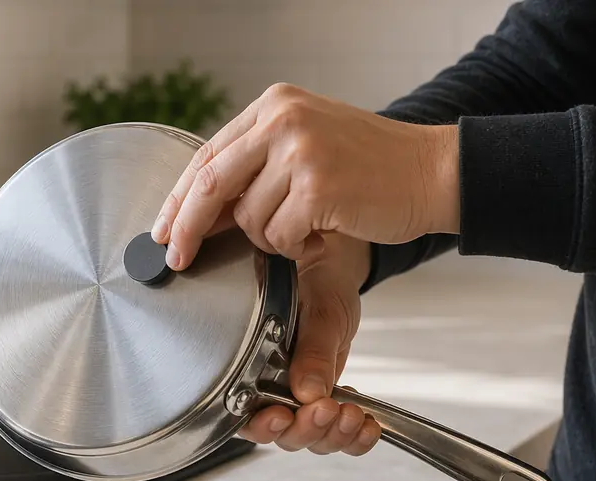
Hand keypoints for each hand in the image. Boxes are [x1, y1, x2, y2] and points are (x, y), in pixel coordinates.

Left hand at [151, 83, 458, 269]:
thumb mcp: (304, 147)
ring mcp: (301, 152)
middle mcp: (283, 120)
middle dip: (187, 228)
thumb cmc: (370, 167)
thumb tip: (198, 214)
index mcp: (274, 106)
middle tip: (176, 258)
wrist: (434, 171)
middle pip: (210, 183)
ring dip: (269, 238)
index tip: (162, 230)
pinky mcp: (318, 187)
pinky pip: (278, 237)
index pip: (207, 155)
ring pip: (248, 218)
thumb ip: (254, 168)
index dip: (178, 199)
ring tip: (307, 226)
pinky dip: (294, 247)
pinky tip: (322, 233)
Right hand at [236, 234, 381, 454]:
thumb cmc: (313, 285)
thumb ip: (312, 352)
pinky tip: (367, 425)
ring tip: (353, 415)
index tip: (282, 415)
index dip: (262, 425)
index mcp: (251, 369)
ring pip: (310, 440)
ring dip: (334, 436)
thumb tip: (309, 391)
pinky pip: (338, 435)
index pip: (246, 415)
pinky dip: (355, 438)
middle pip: (281, 434)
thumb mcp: (317, 313)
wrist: (333, 279)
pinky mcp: (324, 404)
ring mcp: (298, 401)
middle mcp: (270, 391)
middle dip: (308, 430)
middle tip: (330, 409)